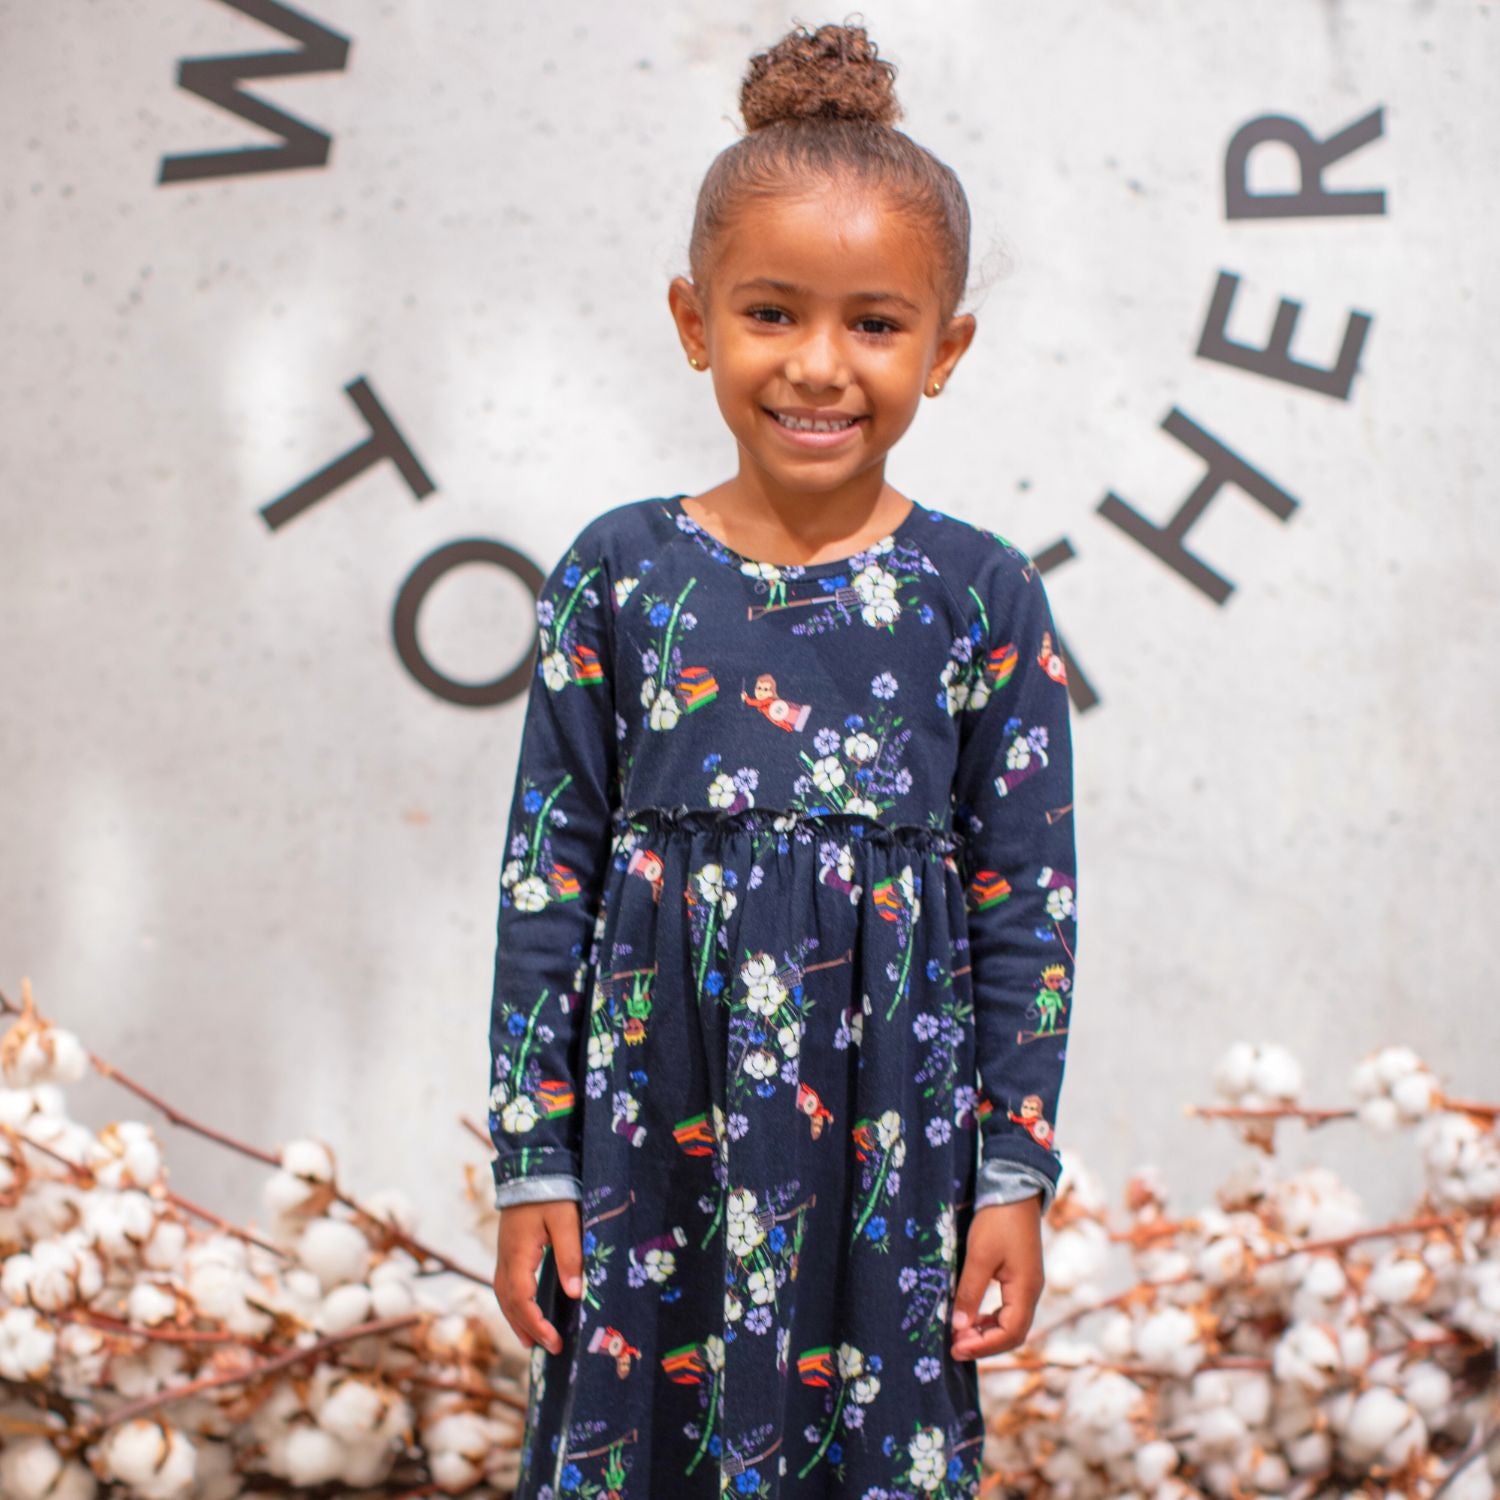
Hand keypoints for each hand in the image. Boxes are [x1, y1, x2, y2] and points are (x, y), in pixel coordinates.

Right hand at [494, 1198, 585, 1355]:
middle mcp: (505, 1259)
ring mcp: (504, 1254)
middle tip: (548, 1349)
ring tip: (531, 1341)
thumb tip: (575, 1294)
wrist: (532, 1166)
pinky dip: (514, 1304)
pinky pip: (506, 1285)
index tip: (553, 1341)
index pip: (522, 1299)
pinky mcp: (509, 1249)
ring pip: (504, 1296)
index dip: (536, 1324)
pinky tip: (524, 1310)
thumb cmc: (551, 1192)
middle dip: (527, 1328)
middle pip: (509, 1303)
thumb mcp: (566, 1221)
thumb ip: (570, 1256)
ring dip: (517, 1319)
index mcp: (517, 1255)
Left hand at [950, 1195, 1044, 1360]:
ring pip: (1010, 1322)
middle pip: (1013, 1333)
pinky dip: (990, 1319)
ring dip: (986, 1333)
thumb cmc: (998, 1220)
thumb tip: (959, 1327)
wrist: (1015, 1189)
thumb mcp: (979, 1255)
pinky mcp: (1020, 1276)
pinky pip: (1007, 1308)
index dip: (984, 1346)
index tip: (957, 1348)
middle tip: (955, 1347)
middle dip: (985, 1344)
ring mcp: (1027, 1284)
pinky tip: (971, 1317)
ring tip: (959, 1335)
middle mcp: (1031, 1291)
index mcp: (1026, 1289)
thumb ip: (970, 1292)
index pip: (1011, 1333)